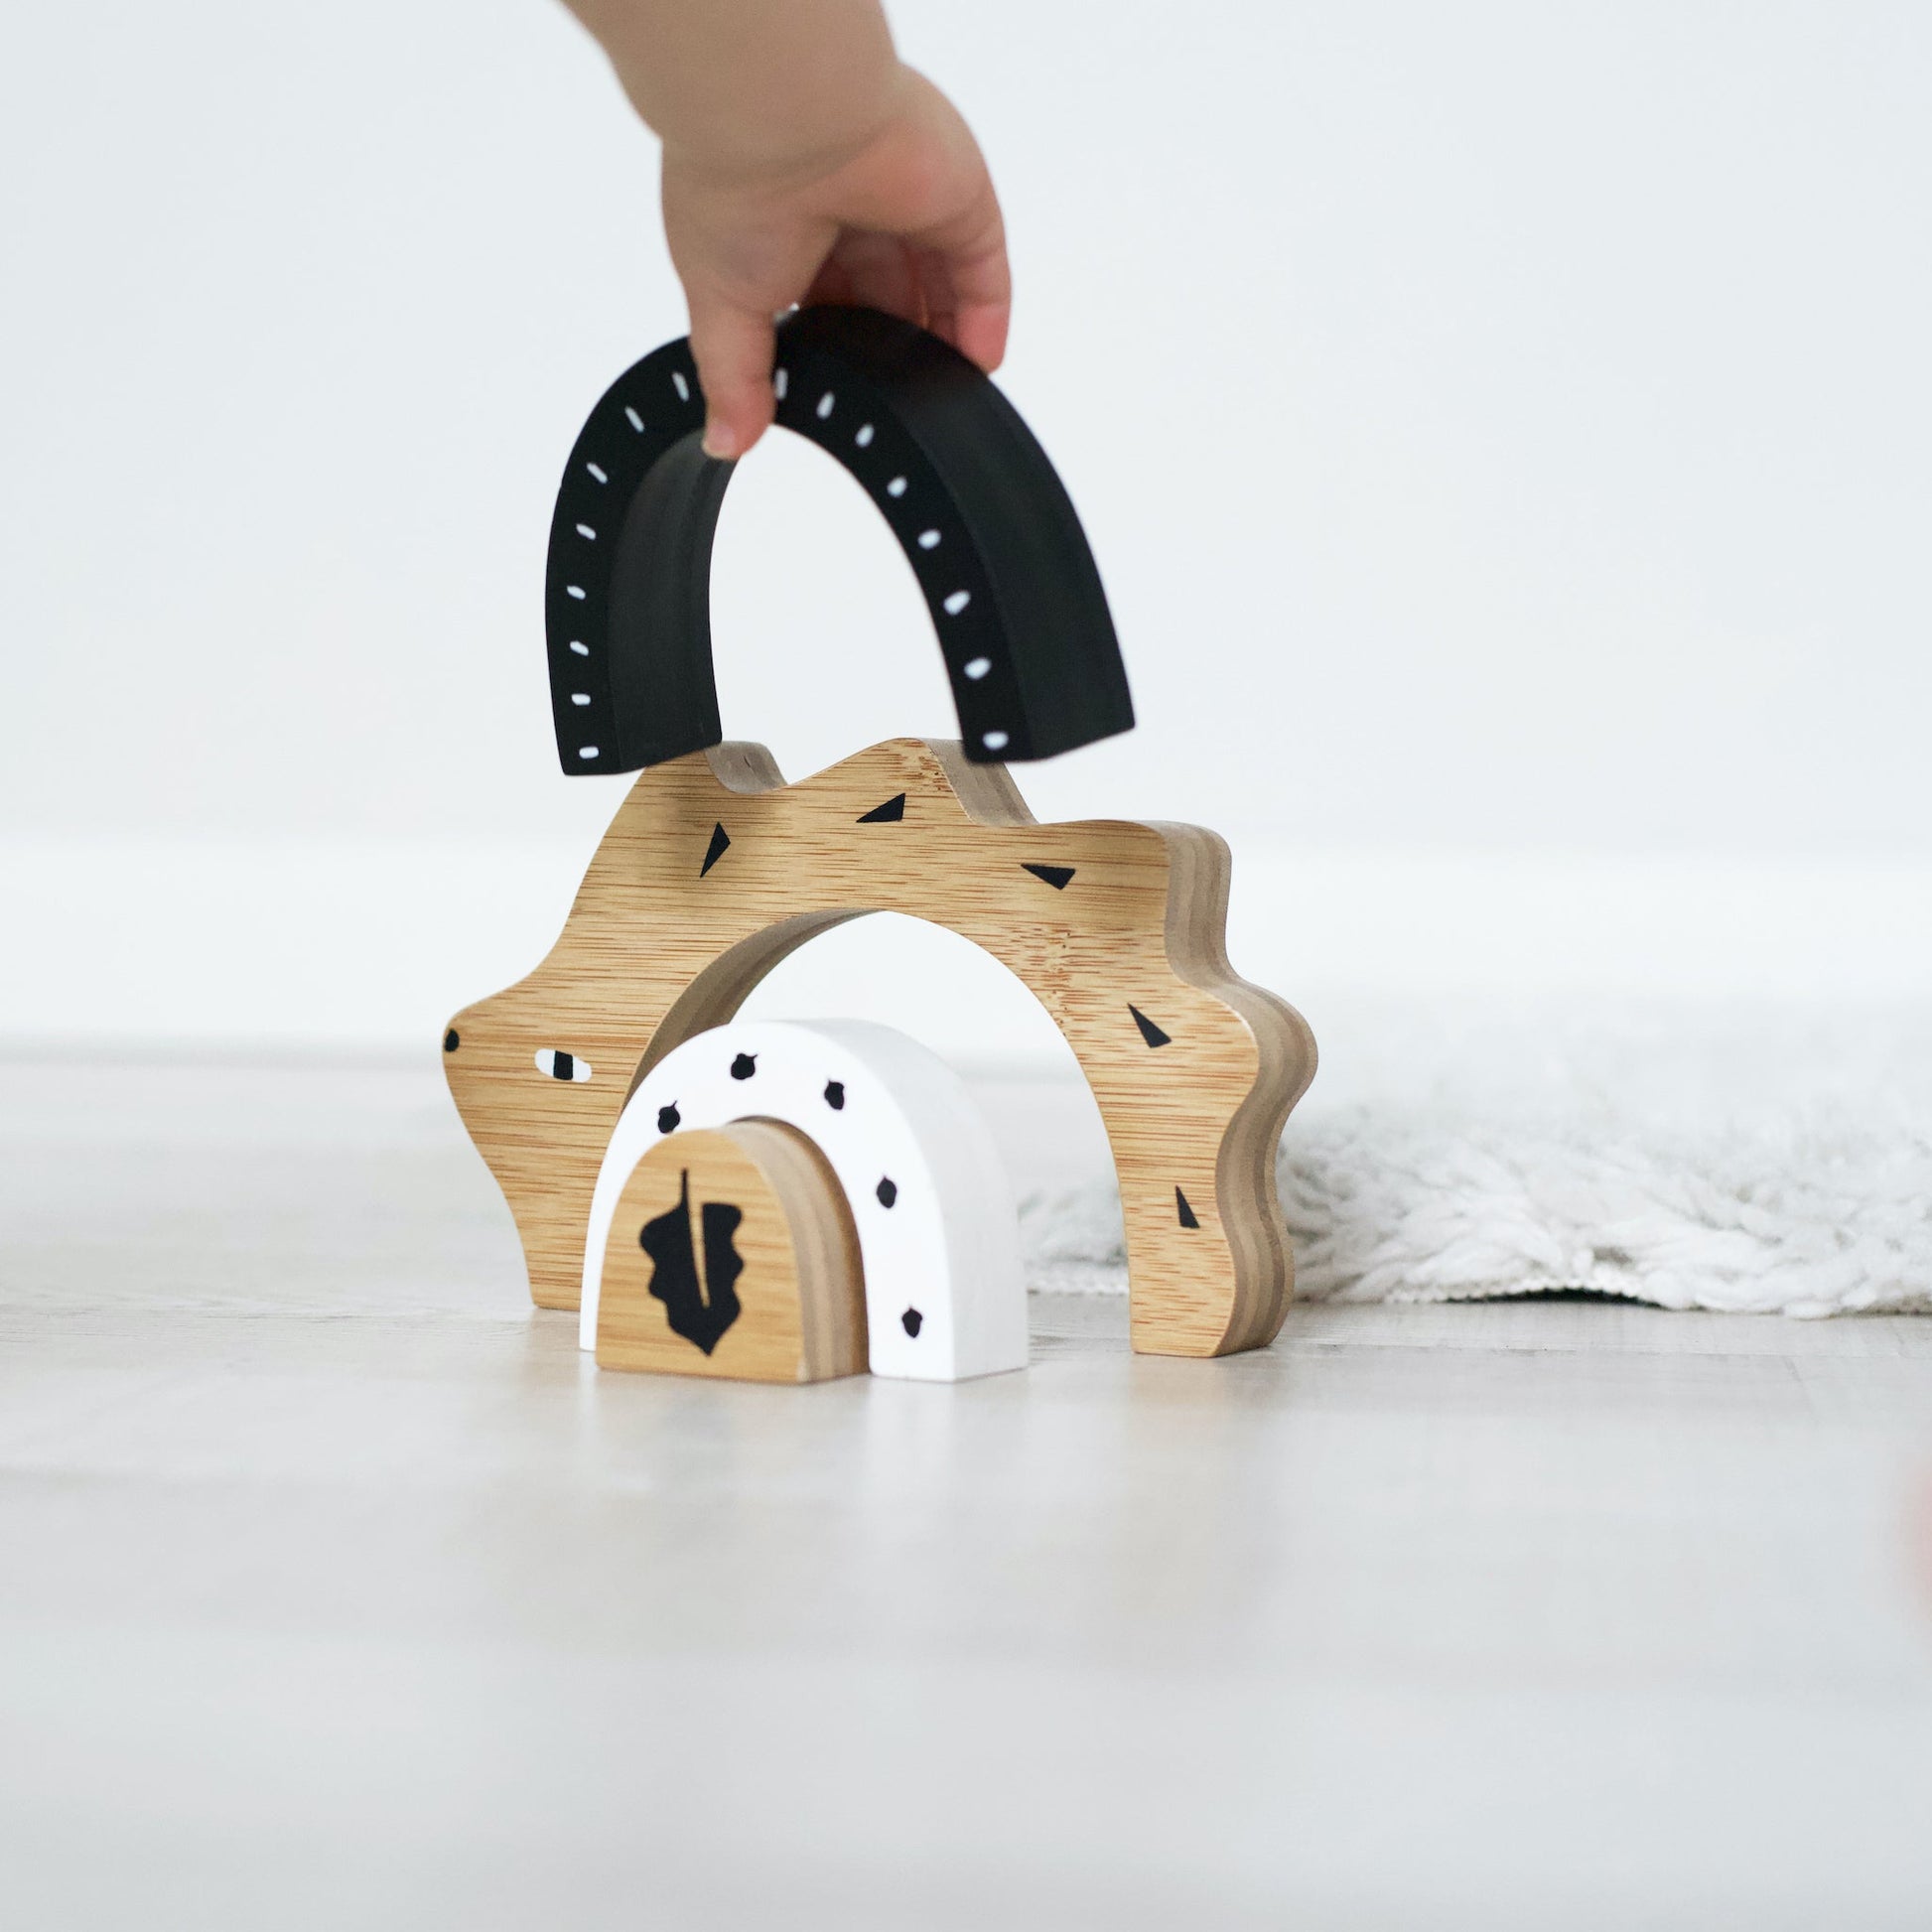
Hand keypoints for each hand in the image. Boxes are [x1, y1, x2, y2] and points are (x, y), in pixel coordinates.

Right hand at [661, 65, 1009, 459]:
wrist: (784, 117)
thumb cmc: (735, 189)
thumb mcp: (720, 305)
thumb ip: (734, 377)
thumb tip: (726, 442)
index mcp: (789, 228)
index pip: (825, 302)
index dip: (836, 351)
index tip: (840, 398)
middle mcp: (851, 210)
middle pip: (888, 299)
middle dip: (890, 354)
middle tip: (890, 405)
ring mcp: (910, 204)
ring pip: (941, 287)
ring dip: (943, 345)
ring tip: (937, 399)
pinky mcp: (960, 202)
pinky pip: (984, 272)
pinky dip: (985, 323)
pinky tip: (974, 369)